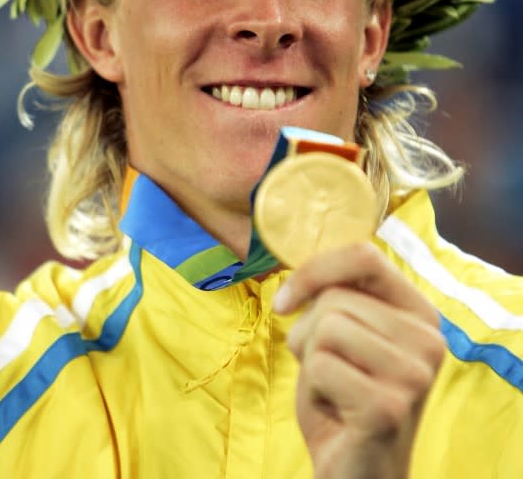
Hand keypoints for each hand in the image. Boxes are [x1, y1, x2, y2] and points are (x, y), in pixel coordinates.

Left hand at [273, 242, 445, 478]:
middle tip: (328, 372)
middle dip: (309, 334)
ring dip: (311, 361)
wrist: (357, 472)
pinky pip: (321, 365)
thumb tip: (301, 273)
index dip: (315, 270)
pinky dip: (312, 388)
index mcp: (419, 312)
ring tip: (333, 390)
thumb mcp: (343, 334)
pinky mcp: (389, 406)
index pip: (364, 256)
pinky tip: (335, 412)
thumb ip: (337, 296)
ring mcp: (414, 374)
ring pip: (326, 327)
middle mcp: (428, 339)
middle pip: (335, 297)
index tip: (285, 302)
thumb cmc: (343, 397)